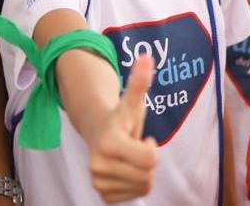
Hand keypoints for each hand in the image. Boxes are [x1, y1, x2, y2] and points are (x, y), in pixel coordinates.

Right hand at [88, 55, 157, 202]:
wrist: (97, 133)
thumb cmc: (121, 118)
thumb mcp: (132, 102)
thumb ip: (140, 82)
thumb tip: (147, 57)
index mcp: (109, 144)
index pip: (151, 160)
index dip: (151, 149)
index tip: (143, 139)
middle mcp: (98, 166)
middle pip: (147, 176)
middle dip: (147, 162)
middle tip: (135, 149)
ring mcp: (98, 182)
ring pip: (141, 187)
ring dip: (141, 174)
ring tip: (129, 159)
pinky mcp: (101, 194)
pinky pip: (131, 197)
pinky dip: (133, 185)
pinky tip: (124, 170)